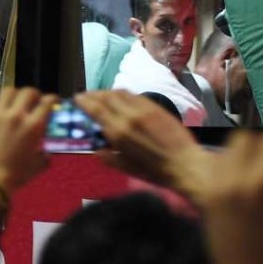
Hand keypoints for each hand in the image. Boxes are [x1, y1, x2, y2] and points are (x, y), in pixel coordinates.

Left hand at [0, 88, 55, 191]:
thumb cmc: (13, 176)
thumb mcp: (36, 167)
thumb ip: (44, 157)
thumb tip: (45, 154)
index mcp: (34, 126)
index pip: (47, 103)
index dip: (51, 99)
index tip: (51, 100)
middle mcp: (17, 115)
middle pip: (28, 92)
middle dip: (33, 94)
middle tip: (33, 100)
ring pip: (8, 91)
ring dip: (13, 94)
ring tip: (12, 101)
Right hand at [75, 91, 212, 196]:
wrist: (186, 165)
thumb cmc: (155, 172)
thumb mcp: (127, 169)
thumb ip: (109, 158)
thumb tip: (97, 150)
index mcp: (118, 133)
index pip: (96, 109)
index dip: (84, 101)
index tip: (77, 98)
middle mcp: (128, 116)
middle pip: (106, 97)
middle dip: (93, 94)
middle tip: (86, 95)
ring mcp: (144, 109)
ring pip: (120, 92)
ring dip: (107, 91)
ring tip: (101, 94)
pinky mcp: (156, 107)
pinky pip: (135, 95)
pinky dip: (123, 93)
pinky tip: (121, 97)